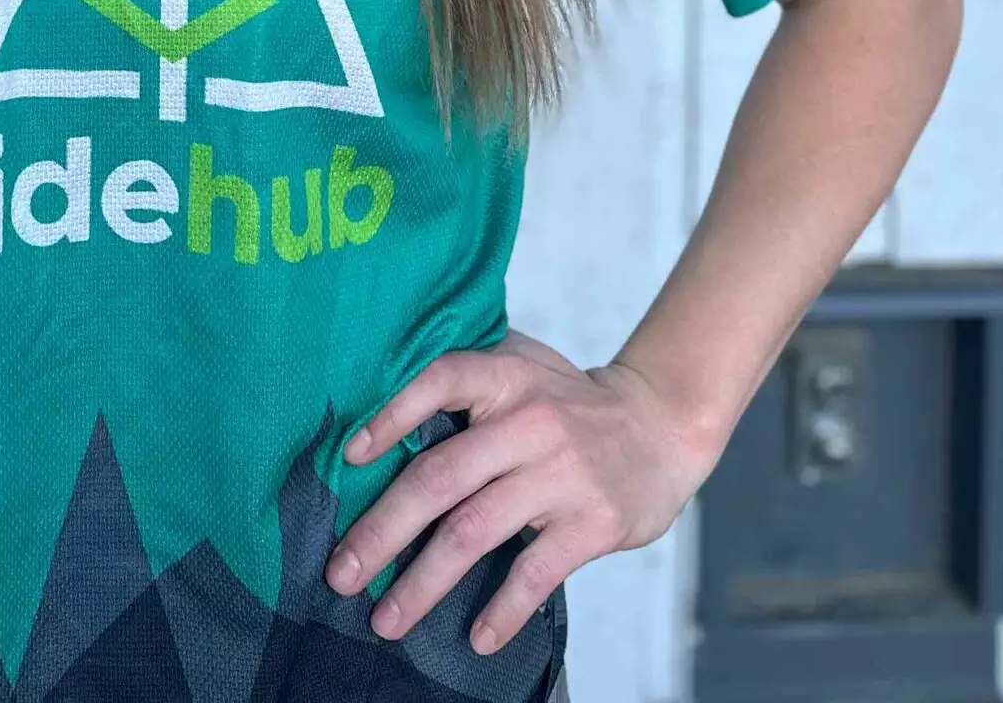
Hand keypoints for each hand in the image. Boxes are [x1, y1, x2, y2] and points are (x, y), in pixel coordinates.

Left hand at [323, 329, 715, 653]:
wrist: (661, 424)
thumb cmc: (569, 400)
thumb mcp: (522, 365)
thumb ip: (466, 380)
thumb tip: (379, 423)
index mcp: (505, 374)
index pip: (438, 381)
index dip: (389, 416)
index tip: (347, 459)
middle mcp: (529, 420)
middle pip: (439, 478)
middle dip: (382, 532)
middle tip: (341, 574)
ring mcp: (561, 473)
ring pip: (473, 532)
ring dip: (423, 583)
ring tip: (388, 619)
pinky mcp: (591, 522)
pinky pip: (534, 574)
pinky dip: (501, 611)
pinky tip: (475, 637)